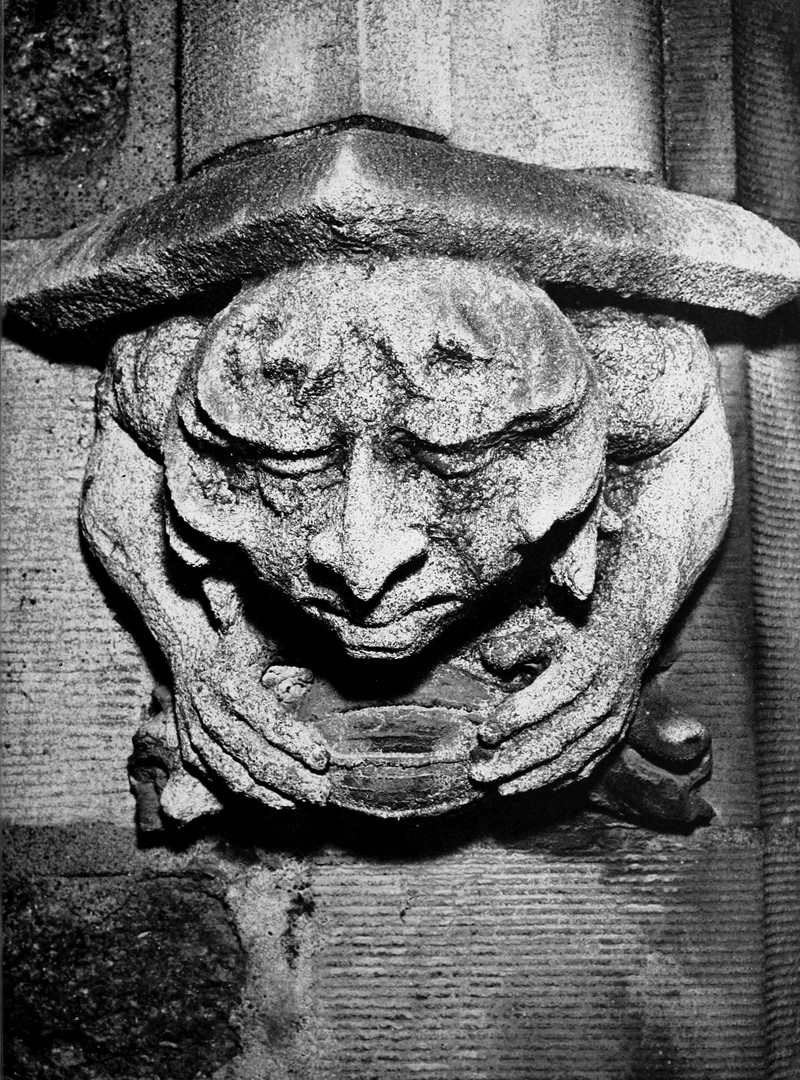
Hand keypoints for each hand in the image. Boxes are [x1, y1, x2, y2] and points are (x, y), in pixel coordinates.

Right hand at [173, 620, 329, 809]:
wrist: (189, 647)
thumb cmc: (241, 639)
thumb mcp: (271, 633)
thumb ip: (305, 642)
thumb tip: (348, 646)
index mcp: (229, 681)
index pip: (266, 721)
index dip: (295, 743)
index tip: (323, 759)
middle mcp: (208, 711)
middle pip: (253, 756)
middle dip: (291, 779)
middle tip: (323, 793)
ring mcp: (195, 735)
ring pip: (235, 777)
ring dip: (273, 795)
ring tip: (307, 802)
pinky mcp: (191, 752)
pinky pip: (222, 781)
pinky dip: (252, 795)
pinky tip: (281, 801)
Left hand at [470, 621, 645, 795]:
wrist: (626, 643)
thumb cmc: (576, 638)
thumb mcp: (547, 631)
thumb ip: (517, 645)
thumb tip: (487, 656)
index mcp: (584, 669)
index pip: (545, 701)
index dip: (514, 720)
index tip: (484, 734)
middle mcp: (601, 700)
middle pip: (555, 738)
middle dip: (515, 760)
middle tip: (480, 773)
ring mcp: (611, 723)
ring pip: (570, 759)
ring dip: (533, 777)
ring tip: (500, 788)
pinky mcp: (614, 738)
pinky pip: (585, 766)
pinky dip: (557, 780)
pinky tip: (530, 786)